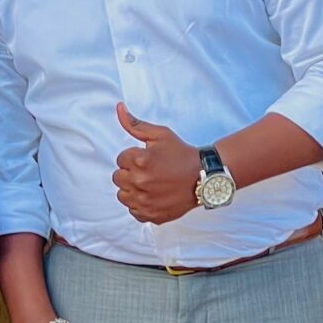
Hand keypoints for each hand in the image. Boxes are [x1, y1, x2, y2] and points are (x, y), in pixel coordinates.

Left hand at [112, 103, 199, 223]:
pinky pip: (133, 211)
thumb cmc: (182, 153)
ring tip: (151, 184)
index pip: (120, 159)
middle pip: (118, 177)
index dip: (133, 157)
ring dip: (132, 189)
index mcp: (139, 161)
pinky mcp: (151, 215)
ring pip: (122, 195)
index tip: (149, 159)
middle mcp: (140, 182)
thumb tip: (118, 107)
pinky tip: (154, 196)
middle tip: (150, 171)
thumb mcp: (160, 134)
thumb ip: (135, 124)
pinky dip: (140, 205)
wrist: (204, 177)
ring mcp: (145, 201)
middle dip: (130, 172)